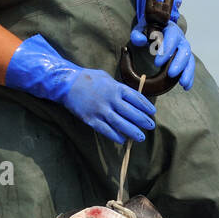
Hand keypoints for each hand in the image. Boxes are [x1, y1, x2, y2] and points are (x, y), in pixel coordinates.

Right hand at [4, 34, 155, 142]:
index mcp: (115, 87)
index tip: (152, 113)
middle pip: (131, 112)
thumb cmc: (88, 79)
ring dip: (133, 131)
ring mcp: (100, 110)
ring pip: (120, 123)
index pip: (135, 98)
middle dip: (143, 121)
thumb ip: (119, 88)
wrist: (66, 83)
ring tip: (141, 137)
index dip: (145, 106)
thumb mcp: (106, 78)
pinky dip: (115, 136)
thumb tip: (132, 98)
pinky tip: (123, 140)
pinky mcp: (91, 119)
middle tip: (151, 126)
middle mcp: (110, 99)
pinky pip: (106, 129)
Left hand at [130, 0, 193, 89]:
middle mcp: (180, 38)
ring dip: (187, 72)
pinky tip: (186, 87)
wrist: (156, 29)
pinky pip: (189, 67)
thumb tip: (141, 40)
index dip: (167, 49)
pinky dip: (189, 77)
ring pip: (189, 59)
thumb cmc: (147, 30)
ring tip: (183, 83)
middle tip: (171, 74)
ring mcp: (183, 49)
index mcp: (170, 29)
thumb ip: (137, 34)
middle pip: (184, 49)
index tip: (157, 63)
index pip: (172, 37)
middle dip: (178, 63)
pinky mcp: (185, 58)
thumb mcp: (140, 29)